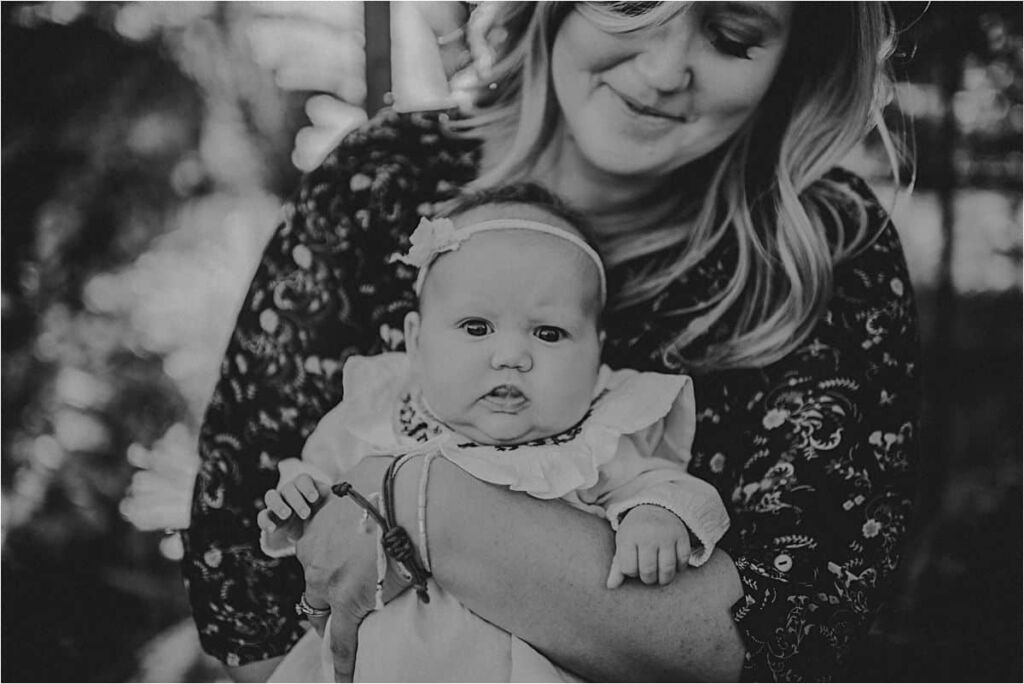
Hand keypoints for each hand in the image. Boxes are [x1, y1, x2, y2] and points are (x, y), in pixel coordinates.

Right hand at [260, 473, 330, 523]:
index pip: (303, 480)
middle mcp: (289, 490)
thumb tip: (356, 501)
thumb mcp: (330, 507)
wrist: (311, 529)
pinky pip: (262, 516)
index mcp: (305, 485)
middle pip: (289, 488)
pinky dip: (265, 520)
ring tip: (287, 515)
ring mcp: (277, 502)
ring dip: (278, 505)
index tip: (314, 499)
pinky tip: (272, 528)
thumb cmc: (322, 514)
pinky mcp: (270, 517)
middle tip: (305, 513)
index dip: (308, 487)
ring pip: (272, 497)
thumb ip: (337, 502)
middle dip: (297, 499)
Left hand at [295, 457, 411, 681]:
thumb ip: (355, 483)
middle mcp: (314, 556)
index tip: (331, 574)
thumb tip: (365, 475)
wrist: (410, 500)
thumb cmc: (391, 479)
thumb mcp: (362, 472)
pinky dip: (344, 662)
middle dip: (323, 598)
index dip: (322, 566)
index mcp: (316, 525)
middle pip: (311, 587)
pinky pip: (343, 641)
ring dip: (330, 627)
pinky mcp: (351, 605)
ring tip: (341, 647)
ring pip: (321, 615)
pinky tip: (345, 679)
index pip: (311, 553)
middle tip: (336, 611)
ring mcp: (330, 583)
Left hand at [607, 505, 689, 588]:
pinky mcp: (681, 535)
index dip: (632, 572)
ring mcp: (666, 535)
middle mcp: (647, 535)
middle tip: (649, 574)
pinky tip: (674, 565)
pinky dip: (680, 568)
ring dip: (664, 578)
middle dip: (648, 579)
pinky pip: (683, 561)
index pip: (629, 569)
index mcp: (628, 536)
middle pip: (648, 571)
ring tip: (661, 576)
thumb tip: (611, 586)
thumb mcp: (623, 544)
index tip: (634, 566)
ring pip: (667, 569)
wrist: (655, 506)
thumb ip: (617, 566)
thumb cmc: (636, 531)